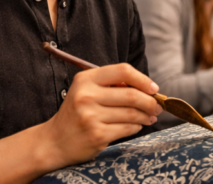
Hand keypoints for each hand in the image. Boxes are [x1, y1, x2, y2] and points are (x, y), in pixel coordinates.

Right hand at [39, 64, 162, 167]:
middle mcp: (86, 96)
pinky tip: (136, 126)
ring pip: (132, 113)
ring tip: (150, 117)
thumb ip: (113, 85)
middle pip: (132, 95)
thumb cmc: (77, 113)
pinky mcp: (97, 135)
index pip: (123, 71)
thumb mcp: (88, 90)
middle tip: (158, 106)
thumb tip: (149, 88)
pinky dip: (136, 127)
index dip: (143, 79)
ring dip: (146, 115)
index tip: (154, 88)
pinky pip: (127, 128)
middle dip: (151, 102)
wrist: (54, 141)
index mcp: (86, 79)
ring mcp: (91, 116)